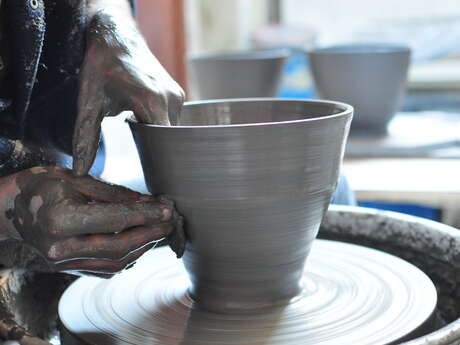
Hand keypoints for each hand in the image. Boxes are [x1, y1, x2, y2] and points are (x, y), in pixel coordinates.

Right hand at [0, 166, 184, 276]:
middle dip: (150, 234)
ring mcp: (63, 263)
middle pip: (119, 248)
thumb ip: (114, 194)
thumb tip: (149, 202)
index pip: (116, 221)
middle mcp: (61, 248)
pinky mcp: (67, 268)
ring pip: (115, 263)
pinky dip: (127, 258)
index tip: (168, 210)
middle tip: (170, 222)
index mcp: (61, 221)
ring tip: (160, 231)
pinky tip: (140, 244)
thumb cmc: (40, 187)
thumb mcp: (77, 180)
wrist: (7, 208)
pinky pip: (105, 269)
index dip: (147, 216)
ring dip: (142, 248)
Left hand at [73, 12, 184, 175]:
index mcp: (152, 101)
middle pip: (167, 139)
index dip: (154, 157)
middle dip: (149, 143)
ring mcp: (177, 95)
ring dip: (152, 131)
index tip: (142, 164)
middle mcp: (170, 98)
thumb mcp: (89, 103)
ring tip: (131, 118)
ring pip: (170, 130)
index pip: (164, 144)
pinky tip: (139, 110)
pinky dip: (156, 121)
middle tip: (128, 134)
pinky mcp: (177, 93)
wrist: (115, 36)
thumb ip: (86, 138)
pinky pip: (171, 119)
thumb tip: (82, 170)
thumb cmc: (101, 66)